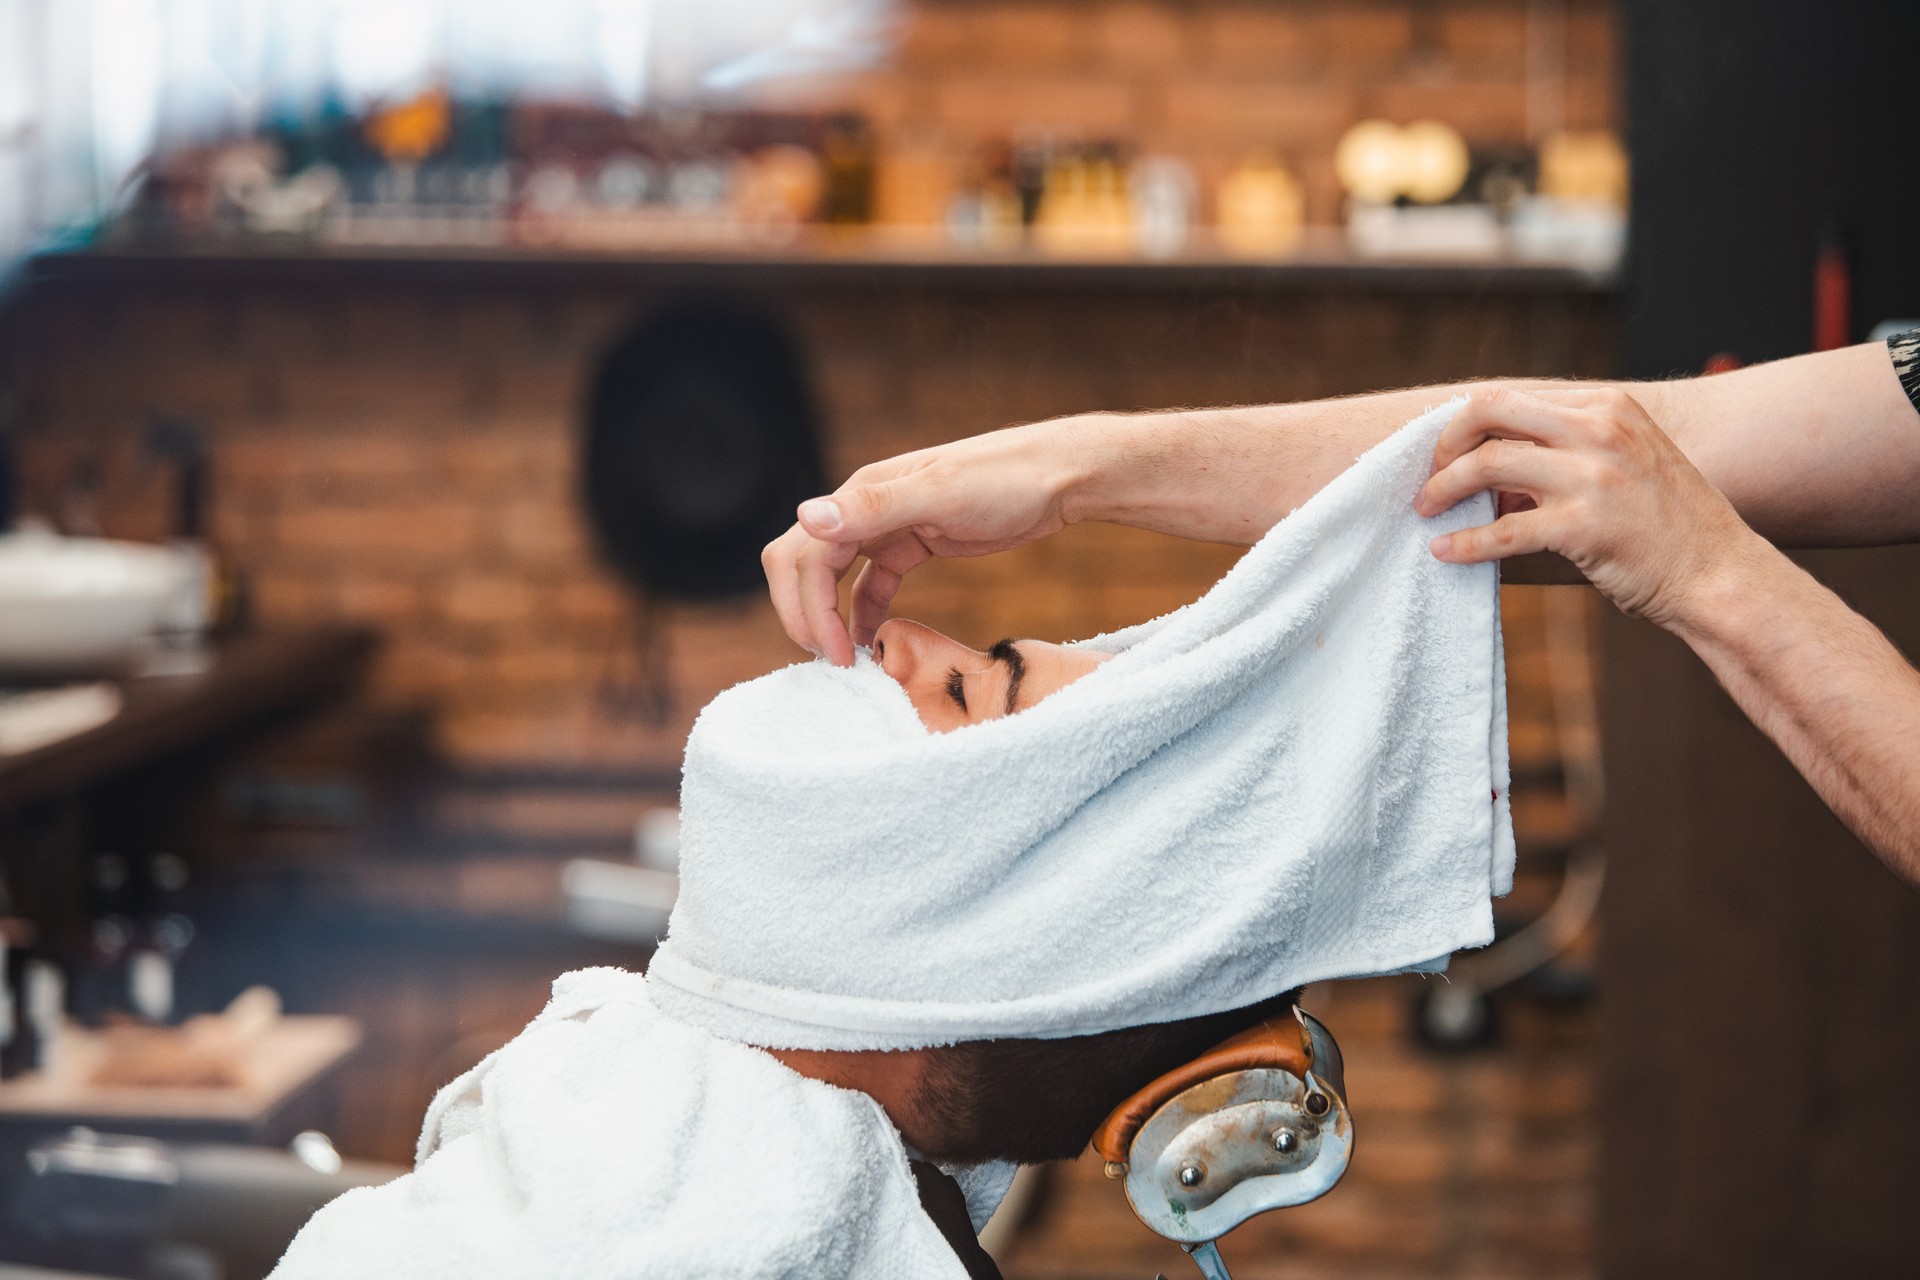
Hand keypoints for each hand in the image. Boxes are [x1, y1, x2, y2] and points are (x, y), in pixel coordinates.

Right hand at [762, 419, 1090, 664]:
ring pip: (834, 575)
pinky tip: (872, 642)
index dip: (809, 607)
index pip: (805, 554)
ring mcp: (888, 526)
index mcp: (863, 492)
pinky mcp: (913, 544)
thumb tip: (807, 516)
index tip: (838, 654)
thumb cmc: (1008, 478)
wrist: (1062, 475)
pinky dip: (863, 613)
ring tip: (848, 661)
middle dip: (807, 614)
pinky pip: (871, 583)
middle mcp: (866, 507)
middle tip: (833, 663)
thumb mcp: (942, 494)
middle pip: (806, 564)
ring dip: (829, 616)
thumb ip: (873, 507)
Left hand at [1416, 387, 1764, 629]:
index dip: (1466, 425)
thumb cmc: (1667, 524)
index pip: (1512, 397)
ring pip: (1486, 465)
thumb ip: (1570, 447)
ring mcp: (1593, 476)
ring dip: (1443, 489)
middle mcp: (1600, 429)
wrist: (1718, 574)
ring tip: (1426, 510)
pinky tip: (1445, 552)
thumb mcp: (1626, 459)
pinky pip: (1502, 531)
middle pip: (1489, 412)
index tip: (1447, 452)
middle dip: (1445, 443)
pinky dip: (1464, 542)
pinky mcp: (1585, 526)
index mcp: (1608, 406)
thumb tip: (1494, 461)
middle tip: (1428, 475)